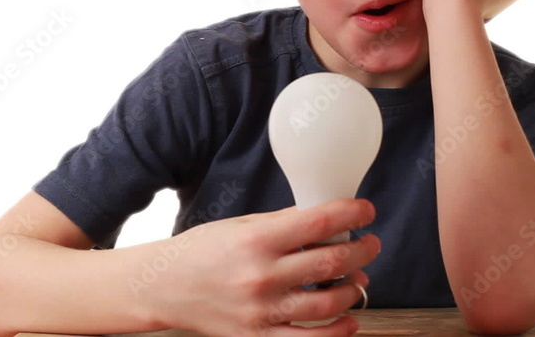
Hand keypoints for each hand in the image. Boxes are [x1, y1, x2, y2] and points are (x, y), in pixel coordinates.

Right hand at [149, 198, 379, 335]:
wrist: (164, 288)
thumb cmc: (201, 251)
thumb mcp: (240, 225)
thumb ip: (283, 223)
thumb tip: (326, 217)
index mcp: (256, 240)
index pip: (319, 222)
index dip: (352, 213)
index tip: (366, 210)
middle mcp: (261, 276)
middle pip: (331, 263)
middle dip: (361, 250)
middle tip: (370, 244)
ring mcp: (261, 311)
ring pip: (327, 303)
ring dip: (353, 289)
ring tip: (358, 279)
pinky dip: (338, 331)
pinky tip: (349, 319)